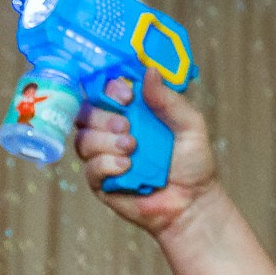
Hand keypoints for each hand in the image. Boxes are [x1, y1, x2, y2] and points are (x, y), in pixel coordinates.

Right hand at [75, 66, 219, 236]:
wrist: (189, 202)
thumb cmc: (192, 163)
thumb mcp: (189, 125)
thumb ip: (167, 100)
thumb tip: (149, 71)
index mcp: (133, 113)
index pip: (105, 93)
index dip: (108, 90)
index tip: (126, 97)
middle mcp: (113, 132)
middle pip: (86, 114)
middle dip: (104, 118)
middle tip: (127, 128)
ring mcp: (104, 156)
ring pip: (83, 140)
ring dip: (105, 142)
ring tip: (131, 150)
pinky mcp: (99, 182)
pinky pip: (89, 168)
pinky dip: (106, 165)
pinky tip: (127, 169)